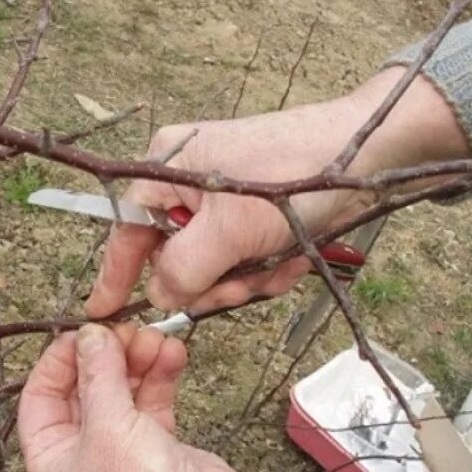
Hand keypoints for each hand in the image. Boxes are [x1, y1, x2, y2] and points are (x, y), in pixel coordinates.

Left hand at [19, 323, 350, 471]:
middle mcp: (81, 458)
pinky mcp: (157, 446)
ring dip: (137, 362)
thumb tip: (91, 332)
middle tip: (127, 330)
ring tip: (157, 338)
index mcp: (50, 461)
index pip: (40, 398)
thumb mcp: (107, 423)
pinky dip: (160, 377)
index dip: (59, 361)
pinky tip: (173, 354)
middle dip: (107, 358)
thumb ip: (98, 372)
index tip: (84, 330)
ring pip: (121, 392)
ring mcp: (120, 452)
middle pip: (84, 391)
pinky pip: (151, 401)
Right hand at [85, 68, 470, 316]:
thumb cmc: (292, 178)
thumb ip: (181, 270)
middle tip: (240, 285)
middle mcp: (189, 184)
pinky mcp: (256, 217)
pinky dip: (268, 269)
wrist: (369, 155)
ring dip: (247, 278)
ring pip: (215, 268)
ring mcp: (224, 202)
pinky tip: (293, 258)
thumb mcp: (228, 231)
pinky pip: (245, 261)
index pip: (127, 232)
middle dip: (212, 281)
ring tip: (278, 263)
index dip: (116, 276)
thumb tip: (160, 297)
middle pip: (175, 260)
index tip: (101, 315)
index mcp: (166, 170)